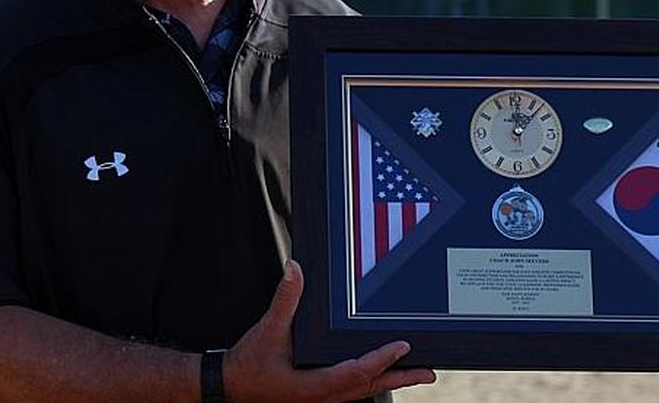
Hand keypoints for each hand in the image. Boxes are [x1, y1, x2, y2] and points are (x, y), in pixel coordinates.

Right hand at [223, 260, 435, 402]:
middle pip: (368, 387)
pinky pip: (351, 390)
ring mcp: (320, 400)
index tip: (402, 347)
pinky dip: (371, 380)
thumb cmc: (247, 364)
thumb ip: (284, 299)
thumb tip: (294, 268)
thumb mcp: (267, 330)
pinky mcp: (316, 396)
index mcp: (311, 386)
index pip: (355, 373)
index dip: (381, 360)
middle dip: (400, 378)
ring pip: (363, 391)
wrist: (228, 388)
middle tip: (430, 371)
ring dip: (390, 379)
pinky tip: (380, 371)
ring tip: (416, 372)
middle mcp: (320, 397)